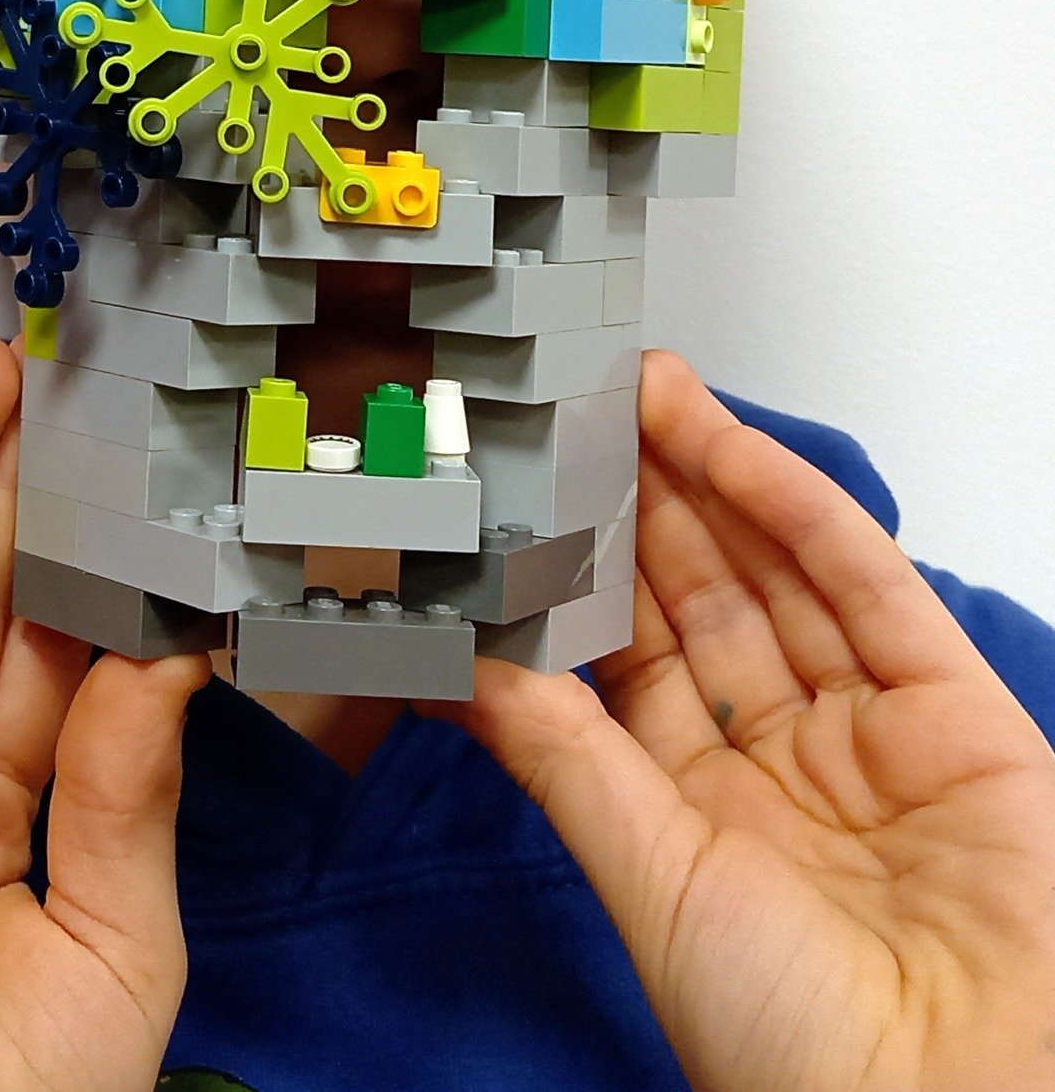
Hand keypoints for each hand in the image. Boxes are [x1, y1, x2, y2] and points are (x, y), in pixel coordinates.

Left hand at [452, 350, 1054, 1091]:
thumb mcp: (648, 877)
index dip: (584, 574)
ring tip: (638, 393)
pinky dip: (794, 504)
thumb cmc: (800, 1050)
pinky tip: (725, 441)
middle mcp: (786, 766)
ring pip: (778, 571)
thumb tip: (465, 669)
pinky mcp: (954, 709)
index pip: (630, 662)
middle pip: (704, 602)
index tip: (530, 498)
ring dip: (709, 477)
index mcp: (703, 819)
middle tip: (581, 411)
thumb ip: (564, 758)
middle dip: (642, 503)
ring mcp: (873, 731)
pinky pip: (865, 582)